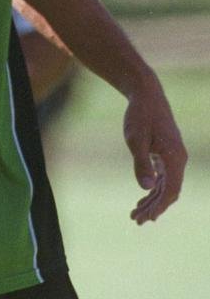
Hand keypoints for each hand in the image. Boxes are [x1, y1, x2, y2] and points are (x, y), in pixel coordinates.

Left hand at [123, 79, 186, 223]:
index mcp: (175, 158)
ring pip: (167, 184)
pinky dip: (155, 187)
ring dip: (153, 199)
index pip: (171, 191)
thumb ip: (141, 163)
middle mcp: (179, 159)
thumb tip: (147, 188)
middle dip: (154, 207)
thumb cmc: (140, 116)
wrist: (146, 95)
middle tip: (135, 220)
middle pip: (169, 191)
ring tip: (137, 212)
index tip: (145, 218)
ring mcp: (174, 156)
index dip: (159, 206)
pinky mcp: (168, 152)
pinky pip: (165, 176)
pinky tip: (145, 194)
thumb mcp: (136, 140)